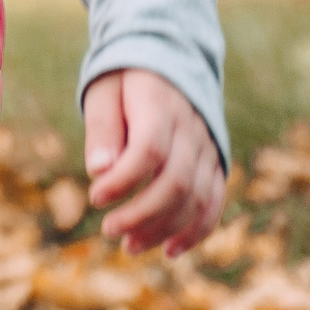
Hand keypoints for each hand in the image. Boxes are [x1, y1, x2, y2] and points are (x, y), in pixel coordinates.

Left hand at [82, 68, 224, 253]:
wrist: (168, 60)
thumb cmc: (125, 81)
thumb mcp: (104, 92)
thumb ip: (103, 129)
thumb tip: (99, 170)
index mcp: (160, 104)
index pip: (149, 150)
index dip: (123, 181)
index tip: (95, 198)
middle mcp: (191, 128)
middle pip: (176, 181)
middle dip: (141, 214)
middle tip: (108, 229)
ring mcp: (207, 146)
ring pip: (196, 197)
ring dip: (164, 228)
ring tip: (130, 246)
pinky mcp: (214, 162)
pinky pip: (214, 200)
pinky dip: (196, 230)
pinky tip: (170, 250)